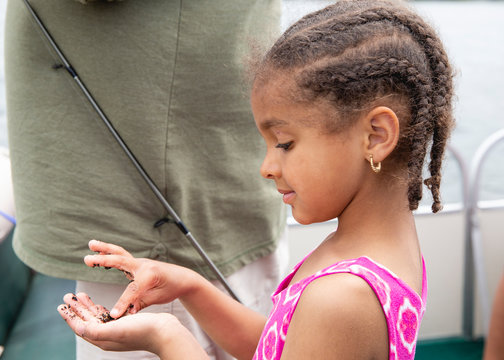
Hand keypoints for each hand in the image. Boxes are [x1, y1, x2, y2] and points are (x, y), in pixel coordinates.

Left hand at [58, 292, 208, 358]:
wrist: (166, 332)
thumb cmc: (143, 331)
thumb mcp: (117, 329)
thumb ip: (95, 329)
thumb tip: (76, 326)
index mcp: (104, 339)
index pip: (81, 326)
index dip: (70, 315)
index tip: (61, 304)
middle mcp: (109, 336)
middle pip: (87, 321)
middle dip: (77, 308)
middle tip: (68, 295)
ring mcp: (117, 331)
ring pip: (97, 317)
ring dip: (88, 306)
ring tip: (80, 295)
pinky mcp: (126, 325)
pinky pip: (107, 316)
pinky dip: (100, 308)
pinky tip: (99, 303)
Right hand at [84, 240, 197, 317]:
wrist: (182, 278)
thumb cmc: (172, 288)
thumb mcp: (158, 298)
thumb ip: (141, 303)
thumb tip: (126, 313)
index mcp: (150, 275)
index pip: (132, 290)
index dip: (123, 303)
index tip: (113, 315)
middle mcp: (143, 265)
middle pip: (121, 261)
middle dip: (103, 260)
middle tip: (86, 259)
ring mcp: (140, 263)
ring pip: (120, 253)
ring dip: (105, 248)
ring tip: (91, 244)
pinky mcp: (137, 264)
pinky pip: (122, 256)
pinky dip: (111, 252)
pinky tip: (100, 251)